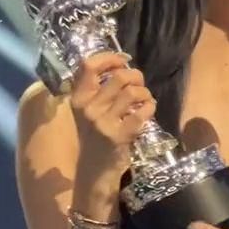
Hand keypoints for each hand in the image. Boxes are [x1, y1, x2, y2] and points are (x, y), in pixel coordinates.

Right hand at [70, 51, 155, 174]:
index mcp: (78, 98)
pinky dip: (150, 107)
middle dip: (136, 76)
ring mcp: (103, 123)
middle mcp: (88, 108)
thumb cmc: (95, 137)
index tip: (122, 61)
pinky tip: (148, 111)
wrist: (94, 171)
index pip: (88, 65)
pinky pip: (142, 112)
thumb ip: (100, 90)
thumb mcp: (89, 111)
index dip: (109, 57)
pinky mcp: (119, 136)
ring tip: (145, 100)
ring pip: (133, 92)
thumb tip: (124, 64)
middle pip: (119, 76)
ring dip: (145, 93)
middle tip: (140, 85)